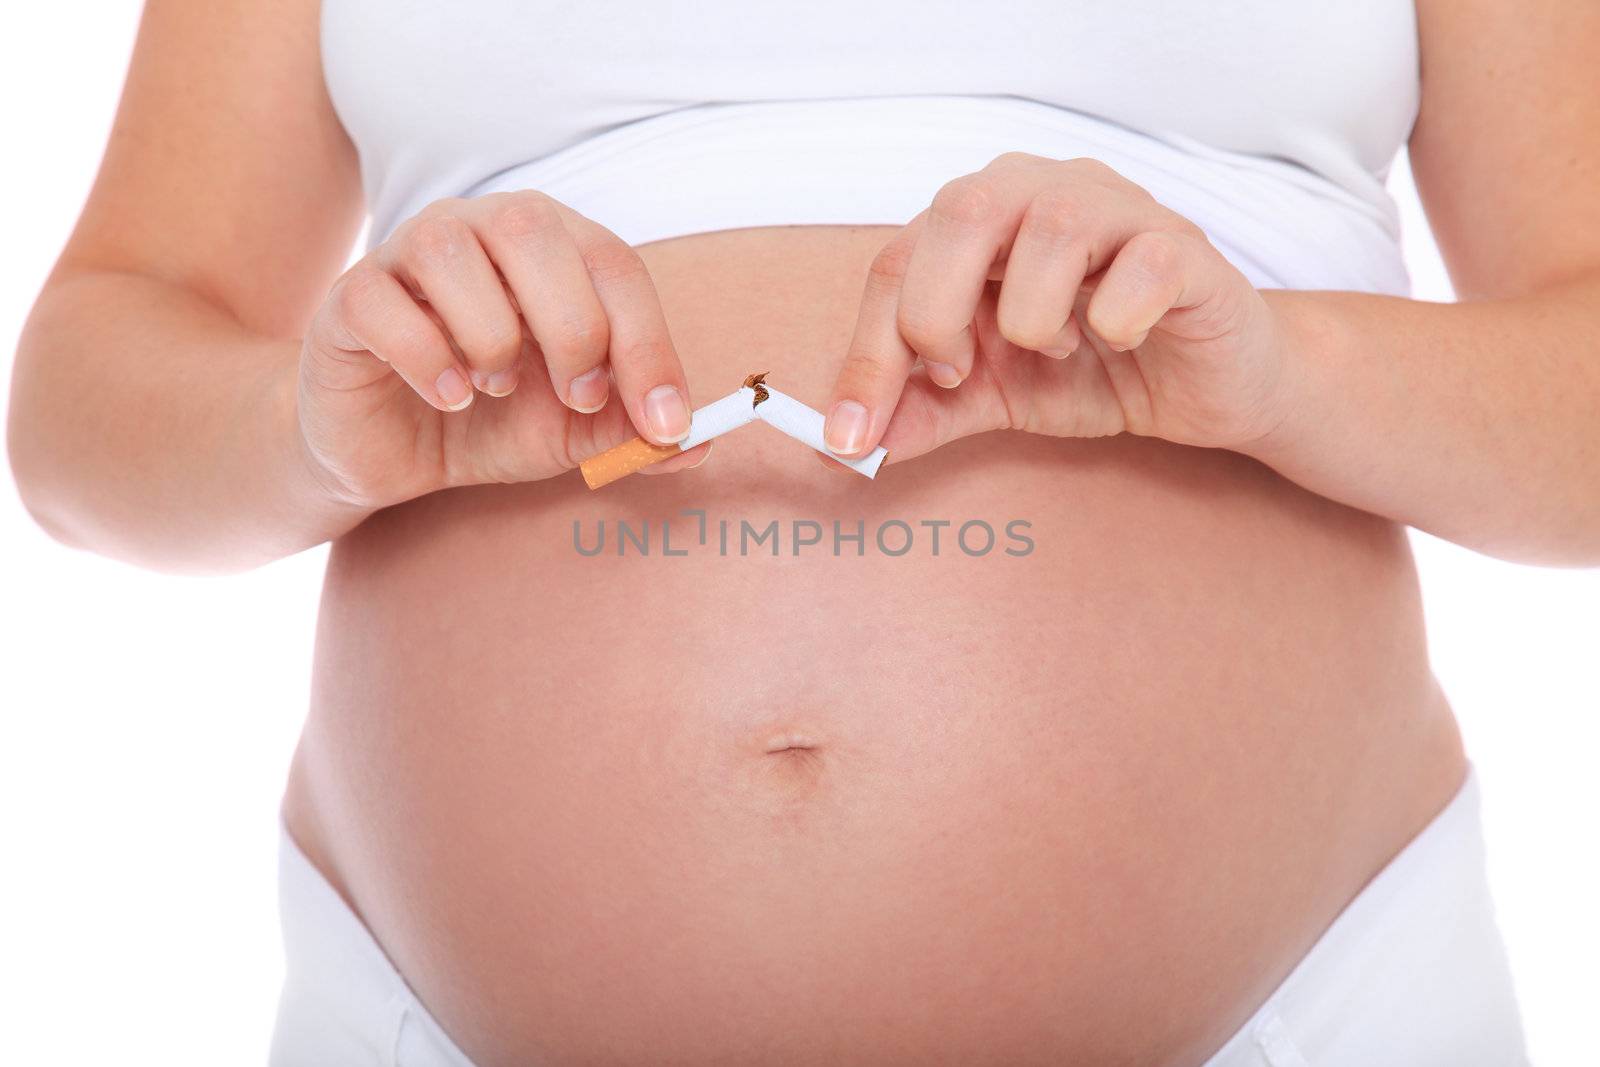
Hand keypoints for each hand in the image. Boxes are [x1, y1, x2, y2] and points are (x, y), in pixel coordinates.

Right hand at [297, 191, 707, 507]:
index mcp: (551, 248)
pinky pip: (382, 303)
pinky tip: (446, 396)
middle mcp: (479, 230)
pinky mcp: (348, 298)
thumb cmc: (490, 419)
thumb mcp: (573, 431)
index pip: (612, 263)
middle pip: (532, 230)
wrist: (390, 451)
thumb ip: (632, 430)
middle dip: (573, 326)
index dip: (648, 342)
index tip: (665, 421)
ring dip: (491, 335)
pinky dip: (426, 359)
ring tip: (494, 387)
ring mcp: (406, 254)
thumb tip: (697, 441)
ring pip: (451, 253)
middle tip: (578, 397)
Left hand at [821, 154, 1294, 464]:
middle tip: (957, 375)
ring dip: (1035, 317)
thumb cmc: (1096, 369)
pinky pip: (1141, 267)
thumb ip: (921, 410)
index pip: (896, 260)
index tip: (852, 437)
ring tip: (1058, 348)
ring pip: (1051, 228)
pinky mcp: (1186, 249)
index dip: (867, 350)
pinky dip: (1117, 320)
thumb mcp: (991, 397)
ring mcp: (1120, 210)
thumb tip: (845, 445)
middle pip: (961, 211)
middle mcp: (1043, 190)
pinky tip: (1122, 339)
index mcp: (981, 219)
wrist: (1209, 388)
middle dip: (935, 313)